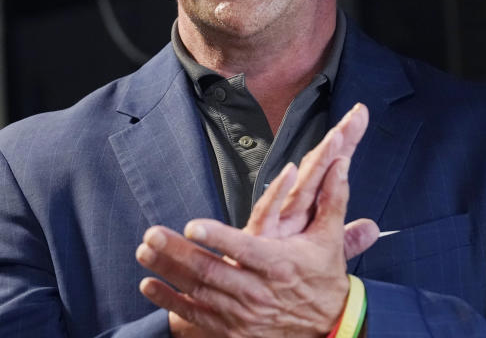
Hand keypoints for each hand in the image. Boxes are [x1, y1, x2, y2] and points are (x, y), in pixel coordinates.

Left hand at [139, 104, 377, 336]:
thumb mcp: (329, 239)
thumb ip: (332, 200)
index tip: (193, 226)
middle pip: (211, 271)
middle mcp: (257, 291)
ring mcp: (242, 313)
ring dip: (168, 272)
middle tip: (152, 234)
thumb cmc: (324, 279)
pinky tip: (149, 285)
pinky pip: (196, 316)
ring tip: (144, 252)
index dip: (217, 238)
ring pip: (198, 292)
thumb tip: (341, 164)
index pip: (243, 250)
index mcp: (278, 264)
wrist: (330, 328)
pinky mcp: (233, 330)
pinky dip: (170, 302)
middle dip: (177, 253)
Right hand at [246, 103, 378, 257]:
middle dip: (339, 141)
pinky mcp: (259, 237)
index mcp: (309, 212)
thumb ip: (346, 240)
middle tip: (357, 115)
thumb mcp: (321, 256)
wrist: (245, 297)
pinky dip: (278, 192)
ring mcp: (278, 221)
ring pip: (301, 186)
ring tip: (336, 138)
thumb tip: (372, 228)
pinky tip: (291, 171)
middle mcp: (294, 210)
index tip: (362, 115)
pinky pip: (270, 212)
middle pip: (320, 169)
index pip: (333, 171)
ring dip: (318, 161)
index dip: (347, 145)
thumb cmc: (279, 272)